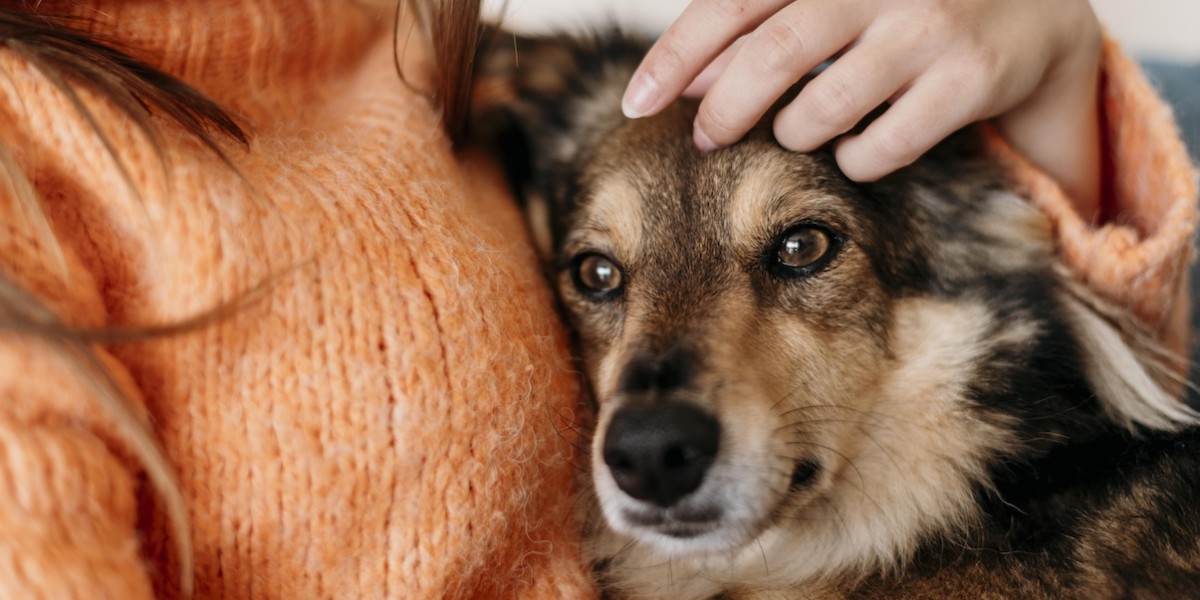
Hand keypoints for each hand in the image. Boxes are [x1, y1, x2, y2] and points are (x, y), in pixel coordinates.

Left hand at [623, 0, 1101, 217]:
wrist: (1036, 5)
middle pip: (772, 55)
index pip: (733, 2)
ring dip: (794, 134)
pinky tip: (856, 150)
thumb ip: (764, 23)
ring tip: (799, 131)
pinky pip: (879, 146)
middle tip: (705, 138)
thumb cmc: (903, 5)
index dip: (676, 54)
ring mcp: (929, 25)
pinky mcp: (971, 76)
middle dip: (725, 109)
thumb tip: (687, 80)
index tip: (636, 103)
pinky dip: (852, 160)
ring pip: (822, 110)